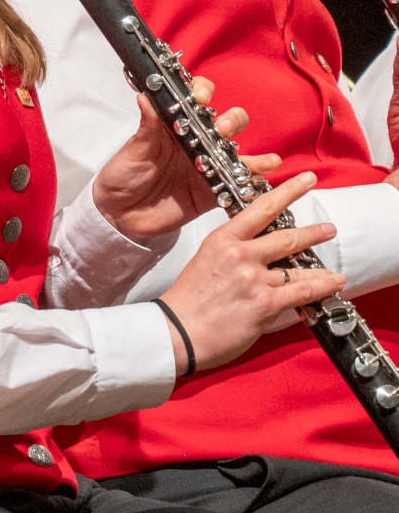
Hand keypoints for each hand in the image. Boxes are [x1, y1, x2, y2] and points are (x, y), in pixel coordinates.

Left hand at [92, 78, 280, 241]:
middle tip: (221, 128)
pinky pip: (240, 181)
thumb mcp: (133, 151)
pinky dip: (256, 175)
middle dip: (230, 120)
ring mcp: (208, 165)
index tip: (201, 97)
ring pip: (237, 149)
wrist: (120, 215)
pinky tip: (268, 168)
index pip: (195, 100)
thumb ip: (147, 128)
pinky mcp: (214, 190)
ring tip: (250, 151)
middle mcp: (196, 142)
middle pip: (226, 122)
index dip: (202, 93)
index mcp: (175, 126)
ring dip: (248, 147)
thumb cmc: (123, 176)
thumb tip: (146, 96)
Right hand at [162, 172, 343, 377]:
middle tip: (328, 228)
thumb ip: (232, 252)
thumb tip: (258, 253)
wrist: (178, 331)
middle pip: (287, 237)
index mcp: (222, 240)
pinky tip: (334, 283)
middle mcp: (241, 254)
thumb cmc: (187, 300)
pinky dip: (323, 287)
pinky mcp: (266, 302)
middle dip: (313, 232)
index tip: (305, 180)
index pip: (261, 209)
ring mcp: (255, 278)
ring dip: (320, 269)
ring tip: (333, 271)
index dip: (288, 191)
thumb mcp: (205, 262)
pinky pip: (303, 292)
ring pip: (299, 269)